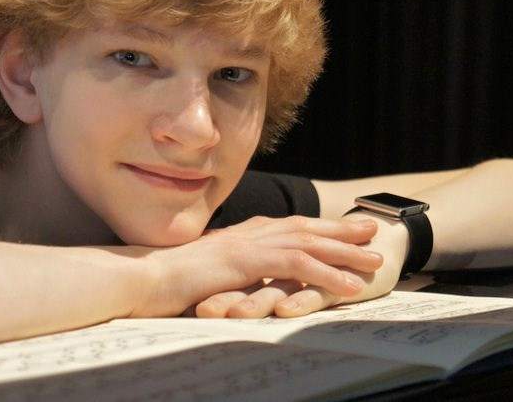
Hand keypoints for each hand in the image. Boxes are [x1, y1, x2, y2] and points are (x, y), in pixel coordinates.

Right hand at [127, 215, 381, 316]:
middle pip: (304, 227)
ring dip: (344, 251)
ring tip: (375, 260)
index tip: (342, 228)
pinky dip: (326, 273)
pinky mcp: (246, 261)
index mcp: (239, 235)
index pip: (287, 226)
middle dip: (340, 229)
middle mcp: (248, 233)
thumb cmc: (162, 280)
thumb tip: (238, 281)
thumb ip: (225, 272)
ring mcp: (247, 244)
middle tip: (371, 231)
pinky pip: (297, 266)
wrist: (137, 277)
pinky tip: (349, 285)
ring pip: (308, 243)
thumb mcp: (202, 272)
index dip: (317, 226)